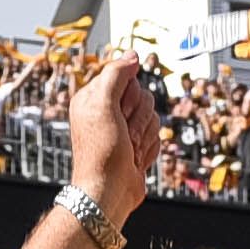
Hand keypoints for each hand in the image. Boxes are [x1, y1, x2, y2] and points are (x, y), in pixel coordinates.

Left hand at [66, 50, 163, 219]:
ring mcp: (123, 128)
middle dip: (139, 118)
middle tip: (124, 135)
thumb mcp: (102, 104)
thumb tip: (132, 56)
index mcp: (93, 97)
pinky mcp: (136, 143)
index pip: (126, 77)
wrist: (109, 191)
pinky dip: (148, 147)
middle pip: (144, 96)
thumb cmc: (100, 153)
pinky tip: (134, 158)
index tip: (119, 112)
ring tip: (128, 149)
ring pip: (153, 116)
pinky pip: (156, 135)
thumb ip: (116, 74)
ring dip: (144, 135)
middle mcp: (107, 111)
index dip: (129, 95)